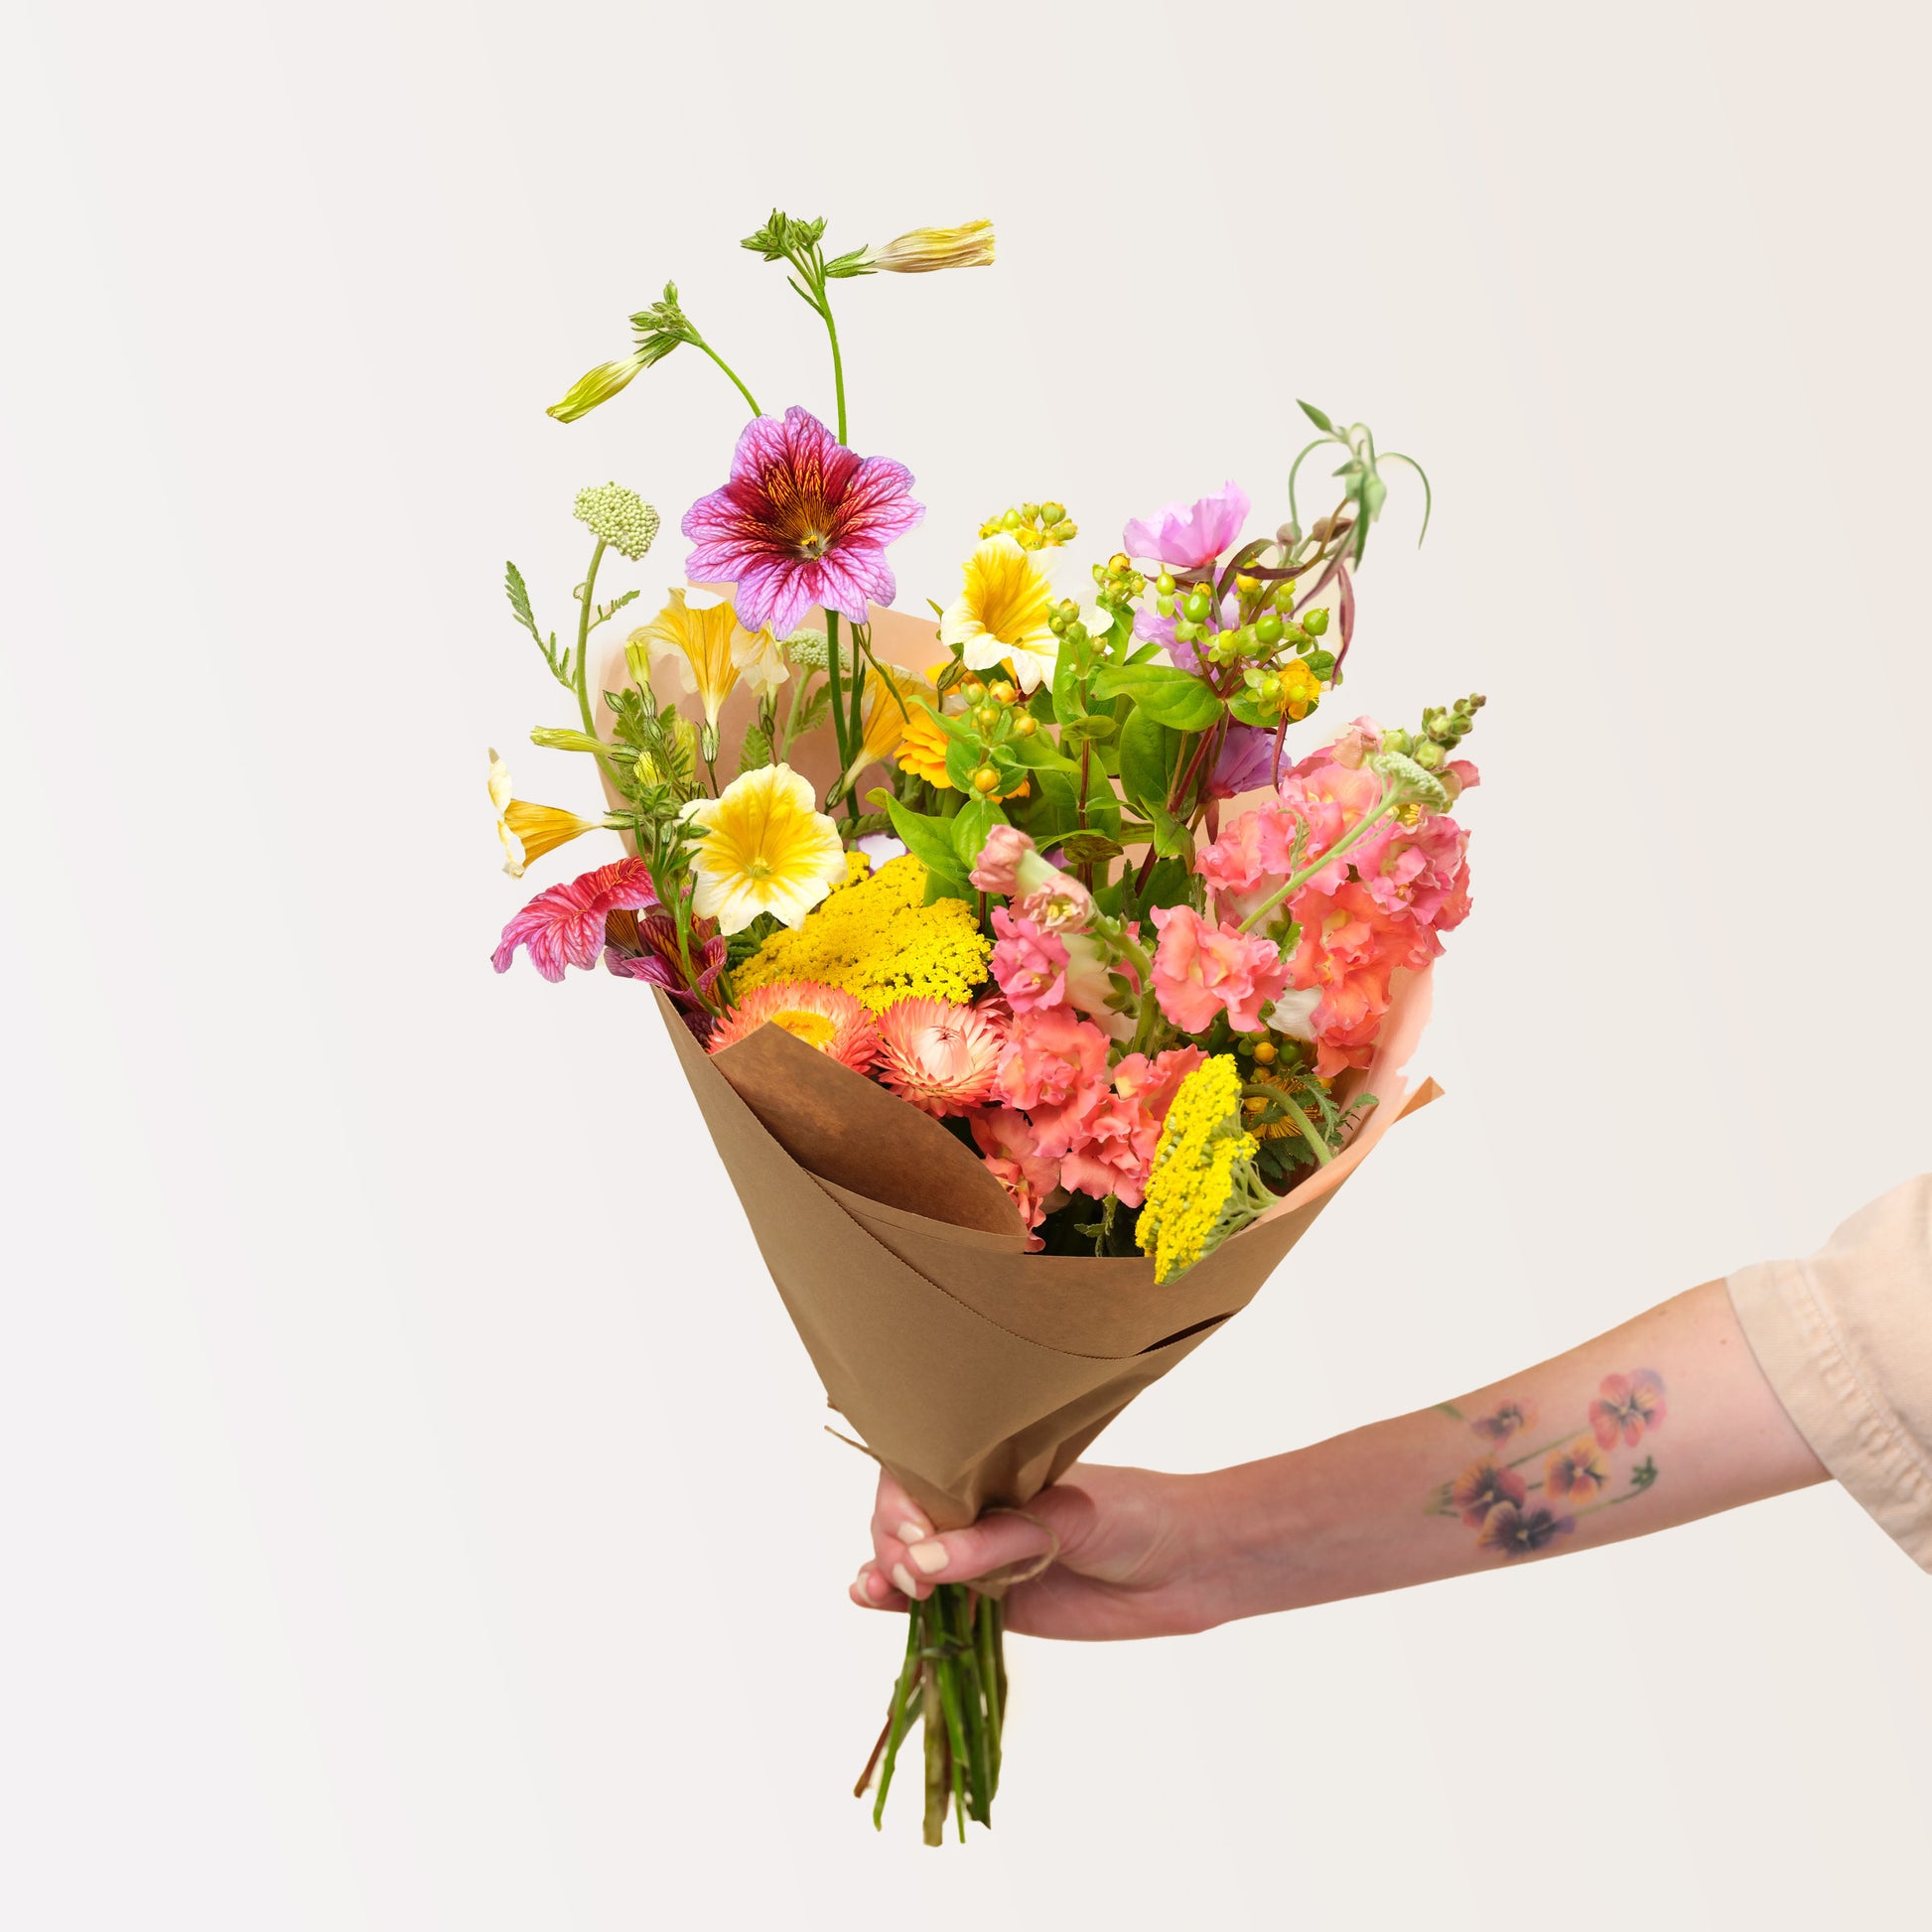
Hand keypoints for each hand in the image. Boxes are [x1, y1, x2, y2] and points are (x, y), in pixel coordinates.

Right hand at [849, 1463, 1229, 1640]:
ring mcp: (983, 1558)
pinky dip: (900, 1605)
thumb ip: (995, 1540)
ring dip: (884, 1574)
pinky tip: (870, 1599)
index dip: (901, 1501)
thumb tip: (920, 1559)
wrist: (1190, 1565)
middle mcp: (980, 1509)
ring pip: (912, 1563)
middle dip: (892, 1543)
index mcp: (994, 1467)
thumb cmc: (1136, 1514)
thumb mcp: (1065, 1517)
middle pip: (905, 1519)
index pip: (922, 1472)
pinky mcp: (995, 1606)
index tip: (909, 1533)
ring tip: (876, 1589)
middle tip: (908, 1573)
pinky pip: (939, 1607)